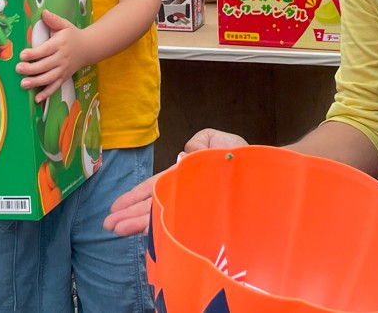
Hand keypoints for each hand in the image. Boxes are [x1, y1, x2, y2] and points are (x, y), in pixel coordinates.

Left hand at [17, 9, 87, 101]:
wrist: (88, 48)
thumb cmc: (72, 35)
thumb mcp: (64, 25)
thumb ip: (53, 20)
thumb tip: (44, 12)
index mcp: (60, 44)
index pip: (46, 50)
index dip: (34, 53)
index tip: (22, 55)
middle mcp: (62, 58)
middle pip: (46, 65)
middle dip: (31, 69)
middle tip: (18, 69)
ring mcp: (64, 69)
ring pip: (49, 78)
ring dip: (36, 82)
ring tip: (23, 84)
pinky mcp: (64, 77)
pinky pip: (55, 87)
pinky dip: (47, 93)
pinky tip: (37, 99)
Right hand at [103, 128, 248, 236]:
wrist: (270, 176)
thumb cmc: (246, 159)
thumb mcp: (222, 141)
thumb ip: (201, 142)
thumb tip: (182, 155)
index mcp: (186, 175)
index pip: (155, 186)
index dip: (134, 196)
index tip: (114, 208)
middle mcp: (187, 195)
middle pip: (152, 204)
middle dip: (129, 214)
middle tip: (107, 225)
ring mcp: (194, 209)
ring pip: (161, 217)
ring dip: (138, 223)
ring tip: (116, 230)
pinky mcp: (204, 221)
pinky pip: (179, 227)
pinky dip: (161, 232)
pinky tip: (146, 237)